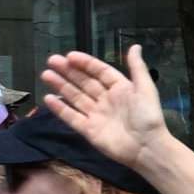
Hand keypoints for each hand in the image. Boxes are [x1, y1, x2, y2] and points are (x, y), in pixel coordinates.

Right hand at [39, 47, 174, 168]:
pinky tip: (49, 98)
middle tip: (52, 61)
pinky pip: (72, 117)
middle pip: (84, 82)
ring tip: (46, 74)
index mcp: (121, 88)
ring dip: (61, 86)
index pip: (100, 72)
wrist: (147, 148)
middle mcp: (107, 100)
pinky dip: (60, 109)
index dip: (85, 63)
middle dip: (69, 72)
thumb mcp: (145, 89)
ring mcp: (96, 115)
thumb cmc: (148, 117)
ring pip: (75, 97)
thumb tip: (135, 46)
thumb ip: (137, 68)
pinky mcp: (89, 130)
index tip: (69, 55)